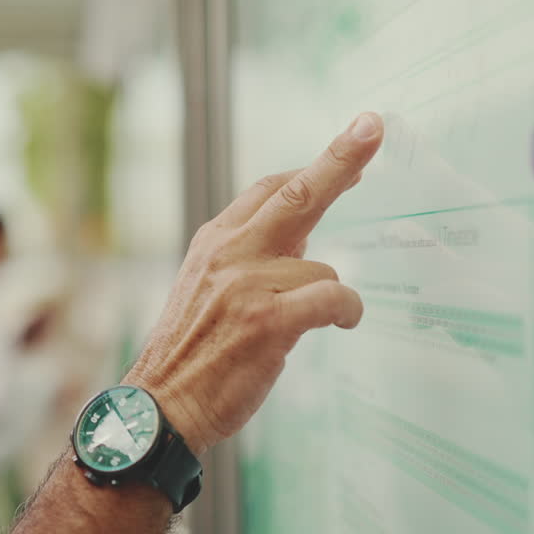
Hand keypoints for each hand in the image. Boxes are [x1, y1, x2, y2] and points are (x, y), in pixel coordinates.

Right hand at [124, 112, 383, 452]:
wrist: (162, 405)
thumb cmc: (191, 353)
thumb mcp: (208, 288)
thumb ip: (250, 258)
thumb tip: (302, 241)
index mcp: (214, 241)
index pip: (267, 189)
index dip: (311, 167)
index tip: (348, 147)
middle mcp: (230, 253)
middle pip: (296, 192)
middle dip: (339, 157)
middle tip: (371, 127)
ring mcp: (248, 284)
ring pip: (322, 266)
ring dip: (329, 293)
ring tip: (308, 323)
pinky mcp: (269, 321)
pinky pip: (333, 298)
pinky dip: (347, 310)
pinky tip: (344, 322)